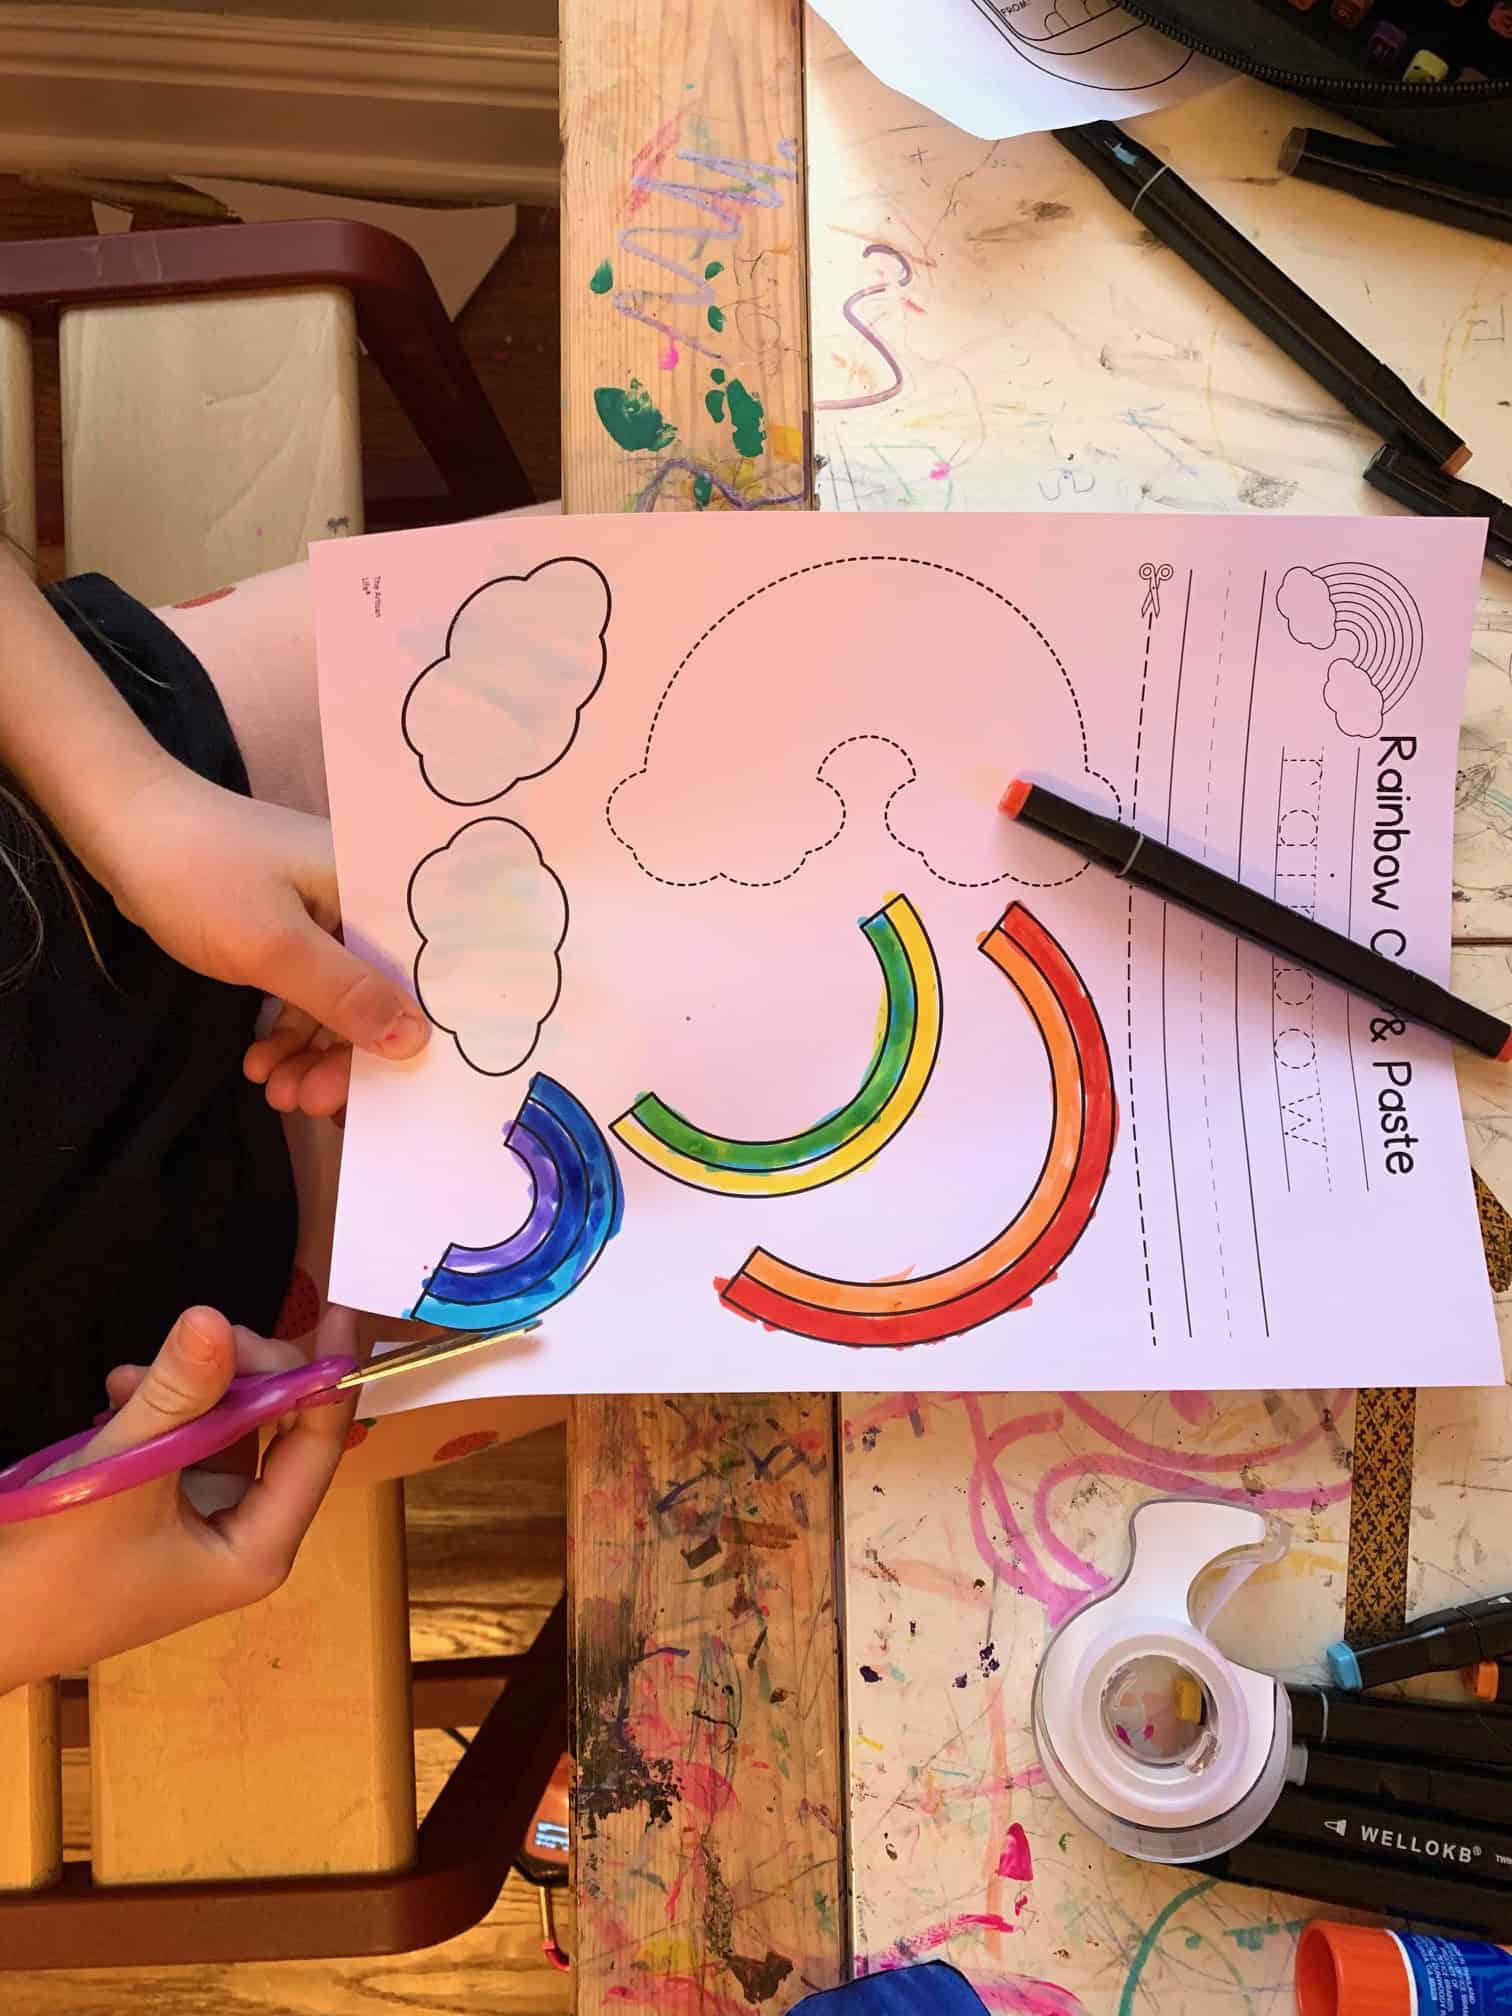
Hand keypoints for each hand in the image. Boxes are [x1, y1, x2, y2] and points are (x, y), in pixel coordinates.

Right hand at [0, 1305, 358, 1690]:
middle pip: (277, 1427)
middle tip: (201, 1336)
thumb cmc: (52, 1571)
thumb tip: (215, 1318)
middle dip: (241, 1374)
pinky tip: (116, 1396)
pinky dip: (160, 1410)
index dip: (330, 1375)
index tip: (339, 1310)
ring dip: (190, 1389)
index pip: (319, 1444)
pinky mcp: (163, 1508)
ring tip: (127, 1380)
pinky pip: (186, 1439)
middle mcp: (244, 1533)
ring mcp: (203, 1520)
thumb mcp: (120, 1473)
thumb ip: (174, 1395)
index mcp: (258, 1546)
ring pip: (227, 1425)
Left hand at [94, 763, 427, 1115]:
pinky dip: (290, 1032)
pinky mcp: (292, 931)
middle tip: (311, 1103)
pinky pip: (309, 993)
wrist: (122, 828)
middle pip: (382, 994)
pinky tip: (263, 1063)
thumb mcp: (273, 944)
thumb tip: (417, 1042)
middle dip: (348, 1056)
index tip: (382, 1094)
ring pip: (342, 1001)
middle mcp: (367, 900)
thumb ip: (345, 992)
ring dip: (314, 1054)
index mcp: (380, 888)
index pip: (421, 971)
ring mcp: (327, 916)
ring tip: (279, 1092)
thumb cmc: (202, 873)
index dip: (410, 1035)